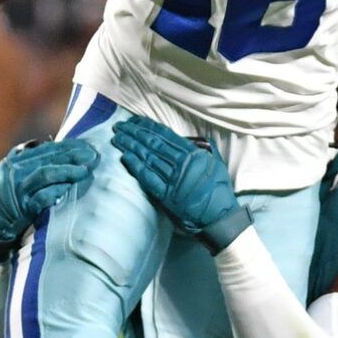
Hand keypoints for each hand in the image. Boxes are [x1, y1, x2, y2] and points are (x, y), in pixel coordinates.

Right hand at [0, 137, 98, 257]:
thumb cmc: (3, 201)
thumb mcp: (8, 175)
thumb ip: (26, 160)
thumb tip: (51, 144)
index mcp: (13, 161)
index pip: (45, 149)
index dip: (68, 146)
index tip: (86, 146)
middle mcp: (13, 173)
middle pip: (48, 159)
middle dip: (73, 156)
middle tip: (92, 156)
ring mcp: (16, 191)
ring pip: (46, 174)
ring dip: (68, 171)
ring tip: (85, 171)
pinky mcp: (21, 209)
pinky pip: (42, 198)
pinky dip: (57, 192)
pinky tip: (69, 188)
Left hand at [113, 115, 252, 252]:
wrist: (219, 216)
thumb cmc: (219, 191)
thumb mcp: (216, 164)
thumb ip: (206, 150)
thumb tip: (198, 139)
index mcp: (193, 154)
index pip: (166, 135)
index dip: (148, 127)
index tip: (136, 121)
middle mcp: (181, 163)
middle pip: (153, 144)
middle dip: (135, 133)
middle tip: (120, 126)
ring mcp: (172, 179)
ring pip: (147, 157)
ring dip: (131, 146)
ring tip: (118, 138)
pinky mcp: (165, 194)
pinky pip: (147, 177)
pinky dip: (135, 166)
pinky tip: (125, 157)